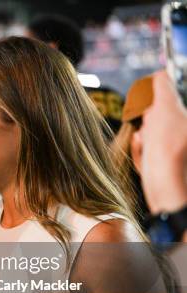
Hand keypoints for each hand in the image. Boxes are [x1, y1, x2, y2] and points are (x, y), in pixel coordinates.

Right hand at [135, 71, 186, 212]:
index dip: (154, 104)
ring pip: (149, 136)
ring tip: (145, 146)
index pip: (167, 103)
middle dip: (147, 122)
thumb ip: (163, 88)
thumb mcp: (166, 109)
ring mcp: (175, 151)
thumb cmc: (168, 148)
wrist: (166, 188)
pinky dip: (140, 154)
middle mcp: (182, 136)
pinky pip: (146, 153)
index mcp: (184, 122)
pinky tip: (144, 158)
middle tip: (147, 129)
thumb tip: (159, 74)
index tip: (147, 110)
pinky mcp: (165, 167)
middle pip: (157, 119)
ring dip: (142, 139)